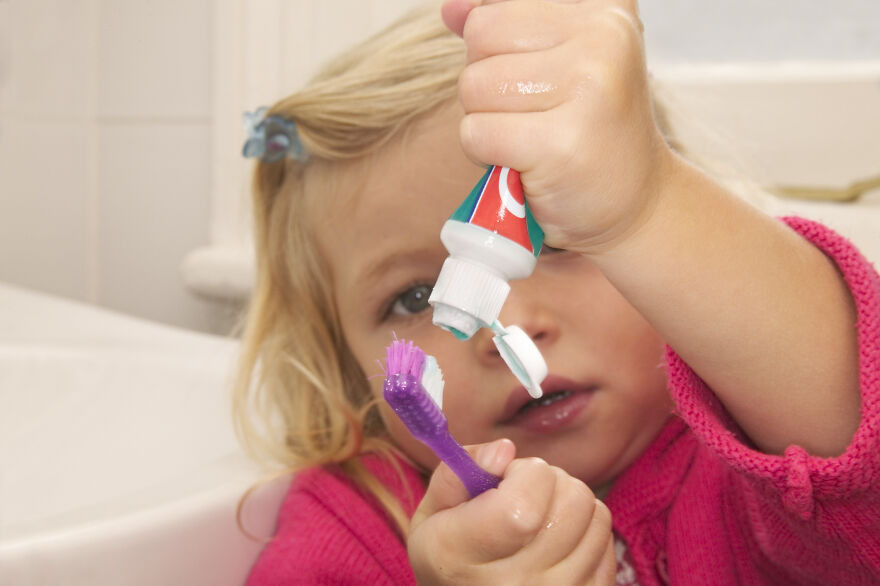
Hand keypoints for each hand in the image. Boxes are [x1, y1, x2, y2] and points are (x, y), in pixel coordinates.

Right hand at [408, 439, 615, 584]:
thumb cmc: (449, 551)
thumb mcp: (433, 512)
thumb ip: (457, 471)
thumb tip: (505, 451)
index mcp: (460, 557)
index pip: (523, 509)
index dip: (526, 475)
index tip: (507, 476)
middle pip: (571, 502)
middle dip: (550, 479)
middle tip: (523, 492)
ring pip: (596, 515)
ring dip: (570, 501)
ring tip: (540, 514)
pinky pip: (606, 540)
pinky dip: (586, 528)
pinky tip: (557, 538)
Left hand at [442, 0, 673, 254]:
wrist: (634, 204)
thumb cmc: (587, 131)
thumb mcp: (558, 62)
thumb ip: (506, 26)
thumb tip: (451, 9)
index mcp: (604, 8)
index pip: (495, 8)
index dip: (494, 48)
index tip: (536, 81)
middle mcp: (603, 36)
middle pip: (480, 37)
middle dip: (488, 84)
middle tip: (536, 115)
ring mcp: (586, 88)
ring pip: (473, 86)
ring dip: (487, 121)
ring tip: (534, 138)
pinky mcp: (561, 143)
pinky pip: (475, 133)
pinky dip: (486, 155)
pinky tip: (528, 163)